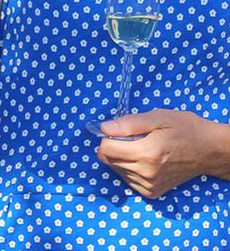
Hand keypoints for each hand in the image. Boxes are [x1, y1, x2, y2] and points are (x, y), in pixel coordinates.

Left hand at [97, 109, 229, 197]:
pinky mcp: (152, 193)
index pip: (106, 149)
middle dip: (113, 145)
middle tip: (133, 136)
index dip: (107, 135)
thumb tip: (103, 127)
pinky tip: (144, 159)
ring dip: (121, 157)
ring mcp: (149, 187)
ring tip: (141, 147)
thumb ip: (129, 123)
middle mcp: (146, 174)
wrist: (207, 150)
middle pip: (108, 160)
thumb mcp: (157, 117)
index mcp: (146, 154)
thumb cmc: (183, 128)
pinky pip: (127, 179)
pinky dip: (129, 168)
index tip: (119, 129)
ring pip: (116, 170)